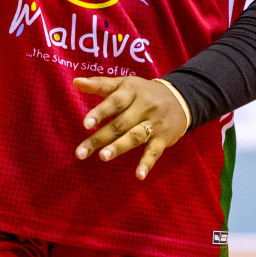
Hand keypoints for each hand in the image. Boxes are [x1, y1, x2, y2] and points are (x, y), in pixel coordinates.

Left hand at [73, 75, 188, 180]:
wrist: (180, 99)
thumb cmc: (144, 93)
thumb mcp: (124, 84)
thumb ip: (100, 84)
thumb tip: (75, 82)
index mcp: (132, 91)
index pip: (114, 102)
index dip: (100, 113)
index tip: (86, 125)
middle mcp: (144, 106)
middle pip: (120, 123)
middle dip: (100, 138)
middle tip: (81, 152)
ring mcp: (154, 123)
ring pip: (135, 136)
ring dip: (119, 147)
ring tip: (103, 156)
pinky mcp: (163, 139)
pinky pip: (154, 152)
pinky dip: (147, 164)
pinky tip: (139, 175)